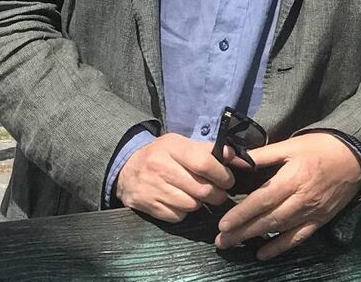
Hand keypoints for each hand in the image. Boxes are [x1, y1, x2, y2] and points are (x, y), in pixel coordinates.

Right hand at [115, 132, 235, 222]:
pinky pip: (177, 216)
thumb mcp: (181, 144)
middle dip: (217, 194)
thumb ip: (207, 150)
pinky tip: (181, 202)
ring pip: (191, 205)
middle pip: (201, 189)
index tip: (228, 180)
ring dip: (200, 203)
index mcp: (172, 147)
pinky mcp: (147, 205)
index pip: (205, 163)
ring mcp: (153, 188)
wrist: (126, 169)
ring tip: (199, 196)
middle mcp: (161, 167)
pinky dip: (184, 212)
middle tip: (220, 193)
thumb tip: (234, 156)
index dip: (222, 175)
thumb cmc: (161, 155)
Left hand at [215, 132, 360, 257]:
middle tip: (221, 240)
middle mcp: (301, 198)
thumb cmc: (320, 147)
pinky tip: (263, 254)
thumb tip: (234, 158)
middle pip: (268, 218)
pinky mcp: (320, 220)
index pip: (262, 199)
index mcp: (292, 178)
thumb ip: (262, 154)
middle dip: (242, 231)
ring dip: (255, 238)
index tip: (224, 223)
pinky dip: (280, 247)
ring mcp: (311, 212)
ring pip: (280, 229)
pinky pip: (298, 237)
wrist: (356, 156)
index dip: (242, 213)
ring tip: (234, 244)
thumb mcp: (291, 144)